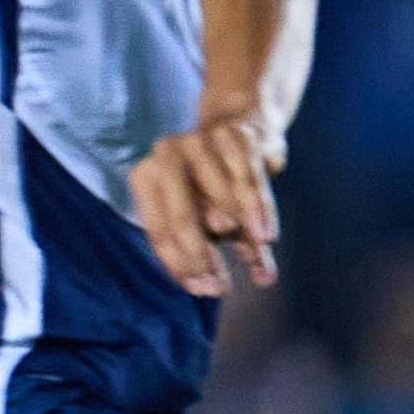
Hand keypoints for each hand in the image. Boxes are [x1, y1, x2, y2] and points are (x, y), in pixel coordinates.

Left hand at [128, 111, 280, 298]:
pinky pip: (248, 181)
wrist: (244, 123)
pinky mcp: (233, 135)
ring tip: (257, 249)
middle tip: (219, 287)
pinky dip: (258, 209)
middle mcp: (165, 155)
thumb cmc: (214, 183)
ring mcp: (198, 141)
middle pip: (181, 218)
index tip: (201, 290)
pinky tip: (267, 236)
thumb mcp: (205, 217)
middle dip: (200, 256)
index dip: (180, 265)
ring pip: (220, 201)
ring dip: (239, 231)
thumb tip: (210, 285)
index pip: (159, 232)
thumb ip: (209, 248)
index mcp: (146, 177)